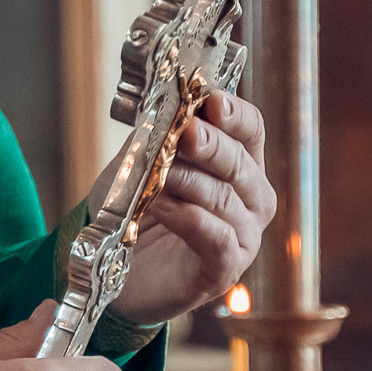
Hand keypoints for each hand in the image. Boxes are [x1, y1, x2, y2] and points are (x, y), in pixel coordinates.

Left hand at [105, 92, 276, 326]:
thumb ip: (159, 135)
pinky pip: (216, 239)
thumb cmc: (137, 211)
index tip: (212, 100)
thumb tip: (169, 106)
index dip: (235, 114)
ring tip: (159, 173)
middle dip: (212, 145)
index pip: (251, 131)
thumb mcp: (142, 161)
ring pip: (226, 200)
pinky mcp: (226, 270)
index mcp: (240, 164)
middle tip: (186, 133)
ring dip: (190, 181)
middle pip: (242, 164)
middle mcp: (252, 199)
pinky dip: (189, 218)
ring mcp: (244, 237)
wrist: (119, 267)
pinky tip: (162, 206)